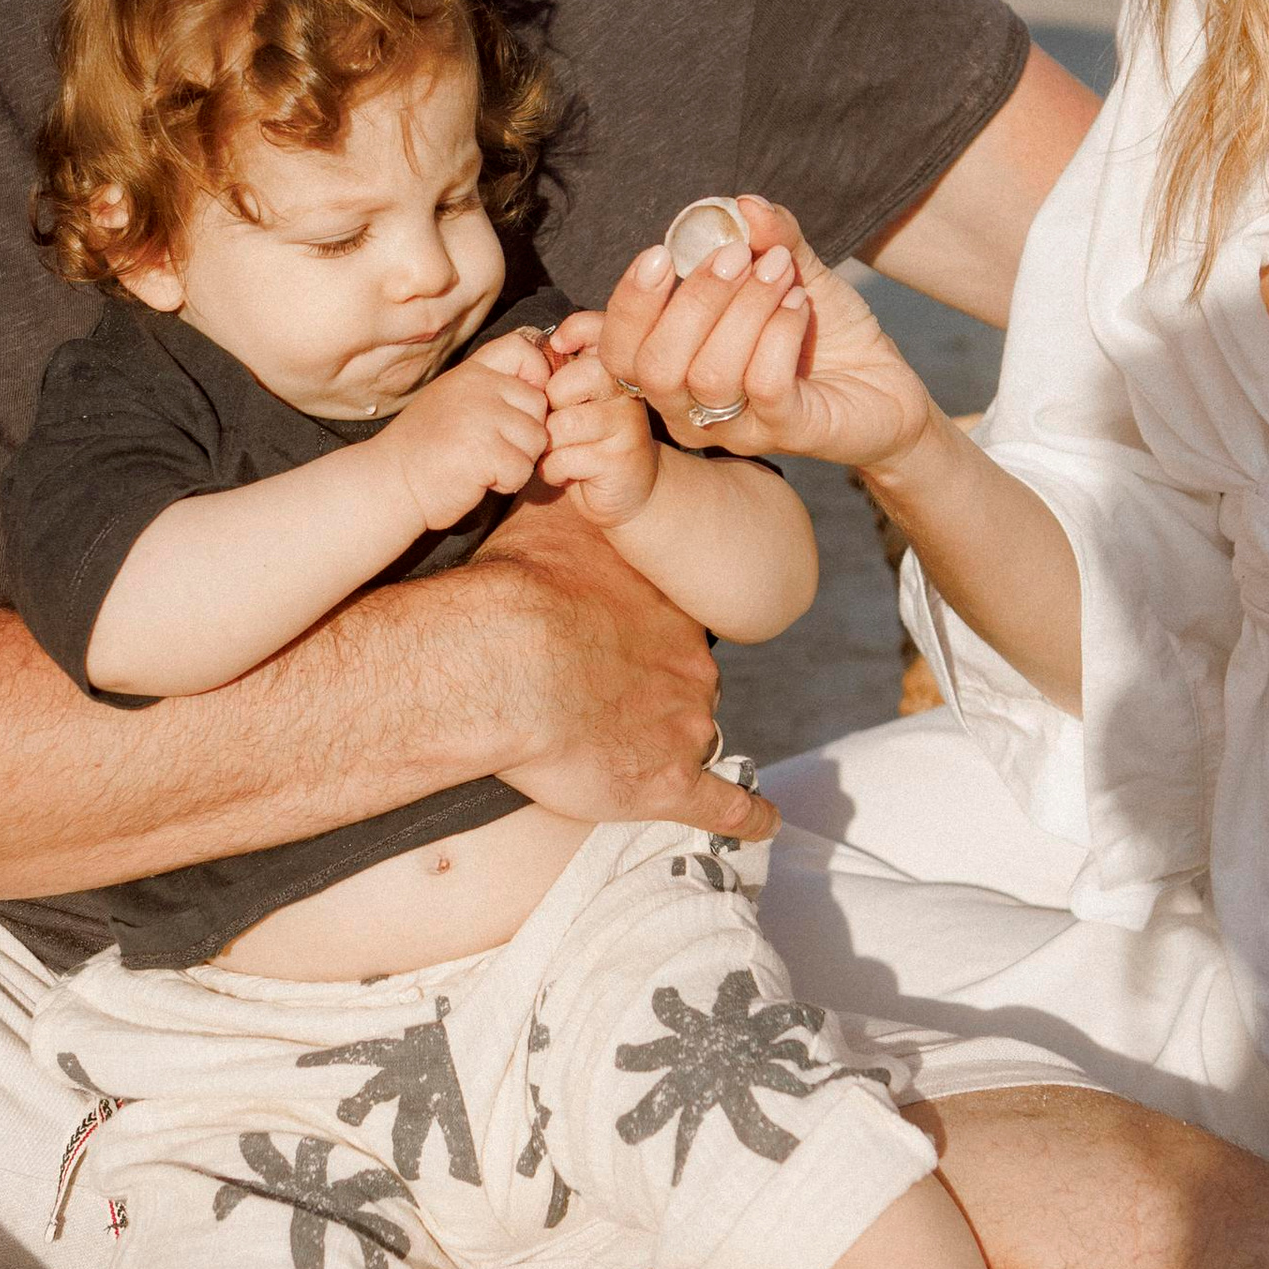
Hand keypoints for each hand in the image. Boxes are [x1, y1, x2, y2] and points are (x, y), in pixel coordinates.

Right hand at [376, 330, 549, 534]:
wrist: (388, 483)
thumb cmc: (424, 449)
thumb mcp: (453, 401)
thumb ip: (490, 390)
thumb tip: (544, 386)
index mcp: (470, 372)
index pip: (523, 349)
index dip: (538, 374)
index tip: (522, 404)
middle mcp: (477, 387)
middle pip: (539, 404)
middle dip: (525, 434)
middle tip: (492, 448)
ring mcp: (480, 417)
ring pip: (536, 439)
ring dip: (518, 460)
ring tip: (484, 464)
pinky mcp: (483, 451)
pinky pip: (523, 469)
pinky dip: (507, 483)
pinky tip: (479, 480)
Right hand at [473, 491, 775, 842]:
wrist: (504, 659)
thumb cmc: (519, 588)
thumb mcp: (549, 518)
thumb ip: (572, 496)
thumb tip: (574, 447)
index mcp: (666, 607)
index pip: (672, 625)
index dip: (644, 637)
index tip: (619, 642)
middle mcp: (689, 664)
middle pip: (688, 681)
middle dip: (655, 690)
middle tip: (605, 697)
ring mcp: (684, 726)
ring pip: (694, 735)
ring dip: (672, 744)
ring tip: (635, 752)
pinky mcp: (667, 784)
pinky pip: (725, 805)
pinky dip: (747, 814)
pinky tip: (764, 821)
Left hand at [541, 319, 659, 526]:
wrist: (623, 492)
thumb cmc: (585, 442)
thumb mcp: (571, 401)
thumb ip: (558, 370)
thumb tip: (543, 343)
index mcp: (613, 369)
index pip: (598, 328)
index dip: (576, 330)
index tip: (560, 345)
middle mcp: (627, 390)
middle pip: (573, 379)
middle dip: (550, 404)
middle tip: (556, 422)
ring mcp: (628, 423)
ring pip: (564, 425)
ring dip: (548, 446)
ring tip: (559, 452)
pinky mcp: (622, 458)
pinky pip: (565, 459)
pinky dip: (553, 471)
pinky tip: (567, 472)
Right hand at [600, 198, 934, 473]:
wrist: (887, 385)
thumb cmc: (823, 334)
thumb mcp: (791, 273)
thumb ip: (765, 239)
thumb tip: (742, 203)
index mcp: (674, 371)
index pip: (619, 352)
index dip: (630, 305)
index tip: (660, 254)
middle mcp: (692, 410)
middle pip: (655, 367)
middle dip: (694, 300)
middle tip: (739, 255)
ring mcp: (738, 429)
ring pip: (710, 374)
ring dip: (747, 308)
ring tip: (783, 272)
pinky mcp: (788, 433)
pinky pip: (765, 385)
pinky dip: (780, 332)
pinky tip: (801, 306)